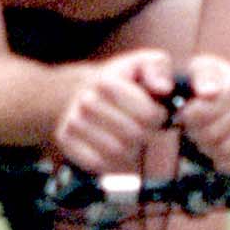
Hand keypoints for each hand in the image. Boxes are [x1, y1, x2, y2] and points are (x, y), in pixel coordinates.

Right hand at [52, 47, 178, 174]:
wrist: (83, 91)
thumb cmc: (122, 81)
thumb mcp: (144, 64)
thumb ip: (159, 68)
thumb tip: (163, 88)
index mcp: (106, 82)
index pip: (148, 115)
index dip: (159, 117)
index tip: (156, 112)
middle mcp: (85, 102)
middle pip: (133, 136)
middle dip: (146, 135)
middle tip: (145, 128)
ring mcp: (73, 123)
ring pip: (117, 153)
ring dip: (131, 151)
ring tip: (132, 140)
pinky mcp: (66, 142)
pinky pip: (99, 164)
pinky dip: (113, 163)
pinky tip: (118, 152)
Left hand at [168, 51, 229, 173]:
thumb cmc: (212, 84)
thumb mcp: (200, 71)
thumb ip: (200, 77)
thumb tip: (209, 93)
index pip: (202, 113)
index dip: (187, 119)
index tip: (184, 115)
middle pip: (213, 135)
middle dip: (197, 135)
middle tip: (193, 130)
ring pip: (226, 150)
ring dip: (209, 149)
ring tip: (205, 140)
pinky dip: (225, 162)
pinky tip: (217, 154)